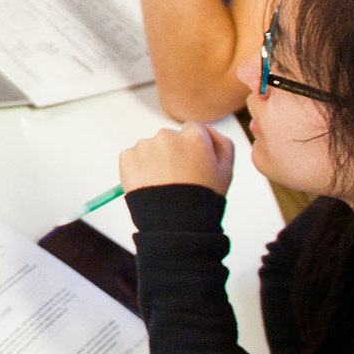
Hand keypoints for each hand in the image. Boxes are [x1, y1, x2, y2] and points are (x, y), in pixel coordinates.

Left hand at [119, 121, 234, 192]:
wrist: (176, 223)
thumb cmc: (202, 198)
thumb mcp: (226, 170)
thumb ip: (222, 143)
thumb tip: (207, 130)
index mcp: (194, 136)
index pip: (192, 130)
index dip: (193, 148)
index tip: (192, 165)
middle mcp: (168, 135)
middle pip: (170, 139)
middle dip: (173, 154)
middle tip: (177, 178)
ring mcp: (145, 145)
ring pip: (151, 149)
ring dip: (155, 161)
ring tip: (164, 185)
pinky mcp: (127, 157)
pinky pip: (134, 159)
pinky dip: (139, 170)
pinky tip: (150, 185)